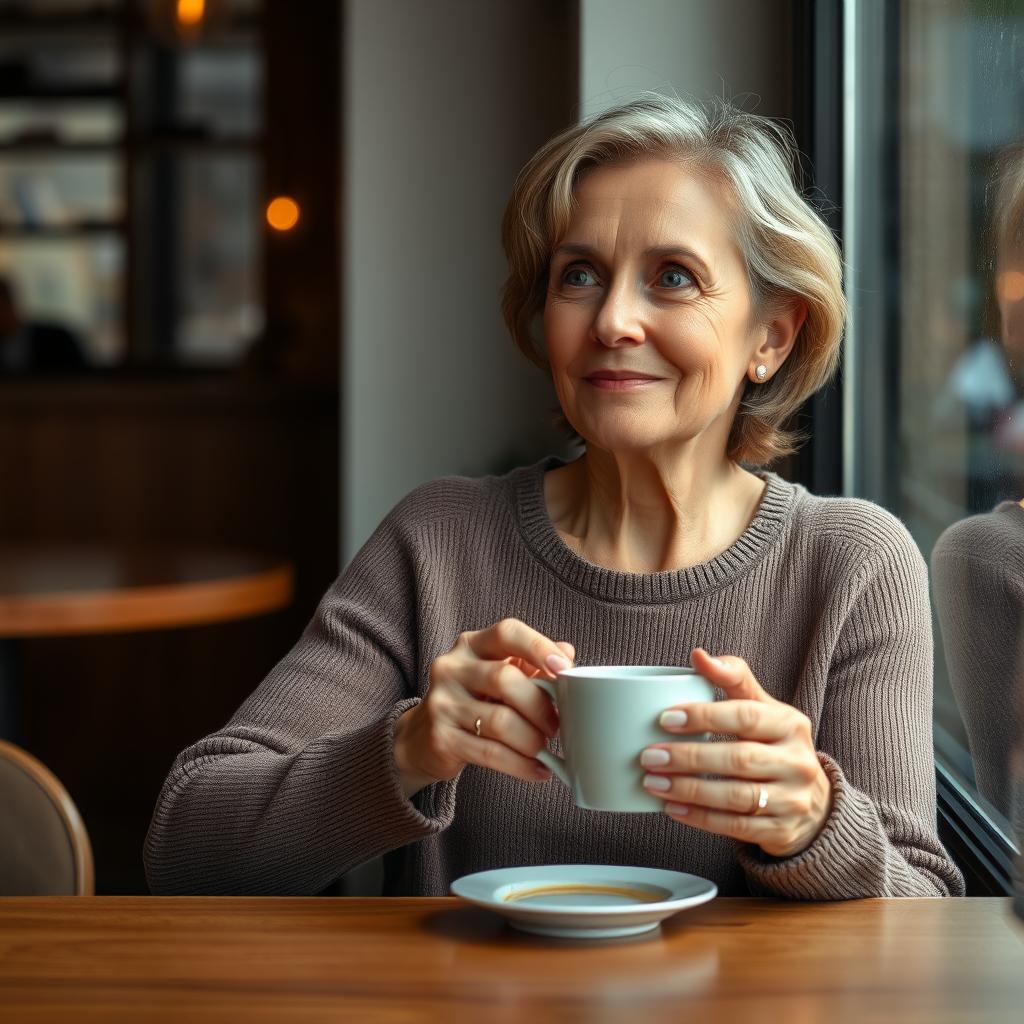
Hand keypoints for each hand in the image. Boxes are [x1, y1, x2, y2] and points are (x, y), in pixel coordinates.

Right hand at [393, 618, 573, 797]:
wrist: (423, 737)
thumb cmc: (474, 700)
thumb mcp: (499, 673)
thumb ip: (532, 662)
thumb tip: (567, 652)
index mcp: (471, 645)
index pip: (507, 633)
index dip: (538, 647)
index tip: (564, 668)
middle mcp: (451, 668)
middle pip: (505, 679)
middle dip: (539, 706)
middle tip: (555, 725)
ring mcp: (442, 702)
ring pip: (500, 721)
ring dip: (532, 740)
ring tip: (544, 749)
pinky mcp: (441, 738)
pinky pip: (490, 753)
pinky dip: (521, 765)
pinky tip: (537, 770)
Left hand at [640, 648, 833, 858]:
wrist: (812, 802)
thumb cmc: (773, 744)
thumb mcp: (763, 708)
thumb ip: (733, 678)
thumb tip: (698, 655)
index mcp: (790, 724)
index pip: (745, 716)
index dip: (704, 717)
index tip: (664, 718)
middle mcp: (797, 762)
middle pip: (739, 759)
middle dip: (689, 757)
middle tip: (649, 756)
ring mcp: (792, 800)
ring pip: (736, 797)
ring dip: (689, 790)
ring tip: (652, 783)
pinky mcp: (782, 831)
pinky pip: (737, 827)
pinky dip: (700, 818)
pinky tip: (672, 808)